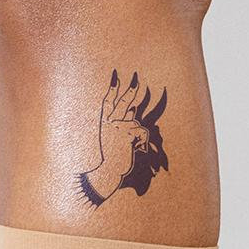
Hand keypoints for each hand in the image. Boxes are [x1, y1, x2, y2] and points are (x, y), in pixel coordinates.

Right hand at [84, 70, 149, 200]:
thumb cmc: (113, 156)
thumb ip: (124, 123)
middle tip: (137, 76)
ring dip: (140, 137)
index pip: (108, 101)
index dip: (112, 88)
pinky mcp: (126, 133)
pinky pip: (143, 133)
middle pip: (123, 102)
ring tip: (133, 148)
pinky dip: (144, 143)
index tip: (116, 75)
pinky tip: (136, 151)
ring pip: (137, 124)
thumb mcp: (115, 138)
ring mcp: (118, 128)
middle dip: (131, 89)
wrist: (108, 172)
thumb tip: (133, 110)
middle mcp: (110, 123)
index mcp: (105, 123)